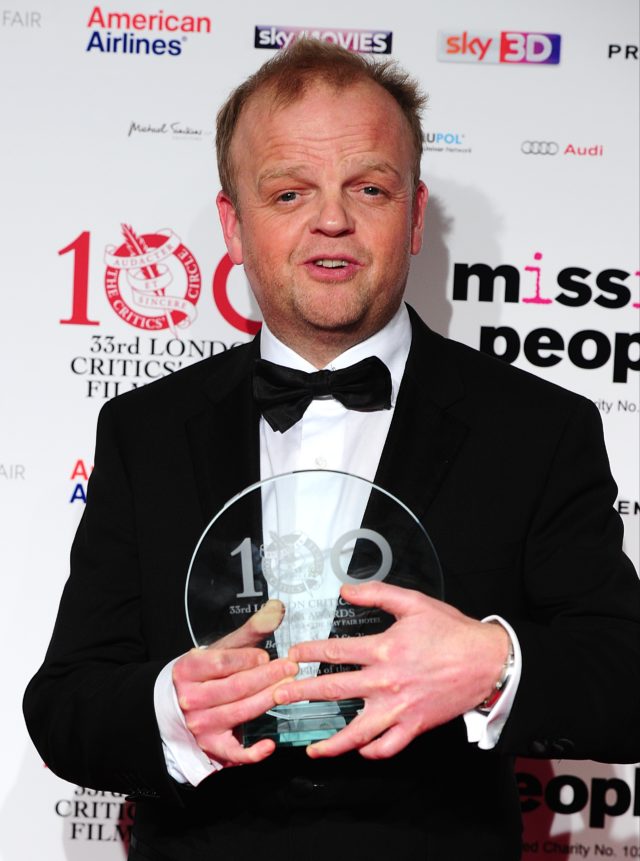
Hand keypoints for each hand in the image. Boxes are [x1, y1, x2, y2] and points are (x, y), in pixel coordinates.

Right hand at [173, 600, 297, 765]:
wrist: (178, 704)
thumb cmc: (205, 674)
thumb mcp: (222, 649)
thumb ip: (251, 631)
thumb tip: (277, 609)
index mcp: (189, 670)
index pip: (221, 662)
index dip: (247, 659)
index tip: (266, 656)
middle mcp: (191, 699)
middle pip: (234, 687)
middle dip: (267, 677)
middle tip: (290, 669)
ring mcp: (200, 725)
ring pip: (239, 712)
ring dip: (266, 700)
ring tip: (288, 688)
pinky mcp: (210, 746)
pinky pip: (232, 753)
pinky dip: (252, 753)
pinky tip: (269, 744)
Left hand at [273, 582, 508, 759]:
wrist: (487, 660)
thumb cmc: (452, 631)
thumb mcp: (414, 602)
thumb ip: (377, 594)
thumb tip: (344, 591)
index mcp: (384, 649)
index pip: (335, 651)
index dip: (308, 652)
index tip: (292, 657)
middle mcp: (386, 681)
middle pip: (335, 690)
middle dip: (302, 694)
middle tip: (279, 697)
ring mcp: (400, 707)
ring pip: (358, 731)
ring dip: (331, 742)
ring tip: (312, 748)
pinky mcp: (415, 725)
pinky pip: (389, 746)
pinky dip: (372, 752)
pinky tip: (360, 751)